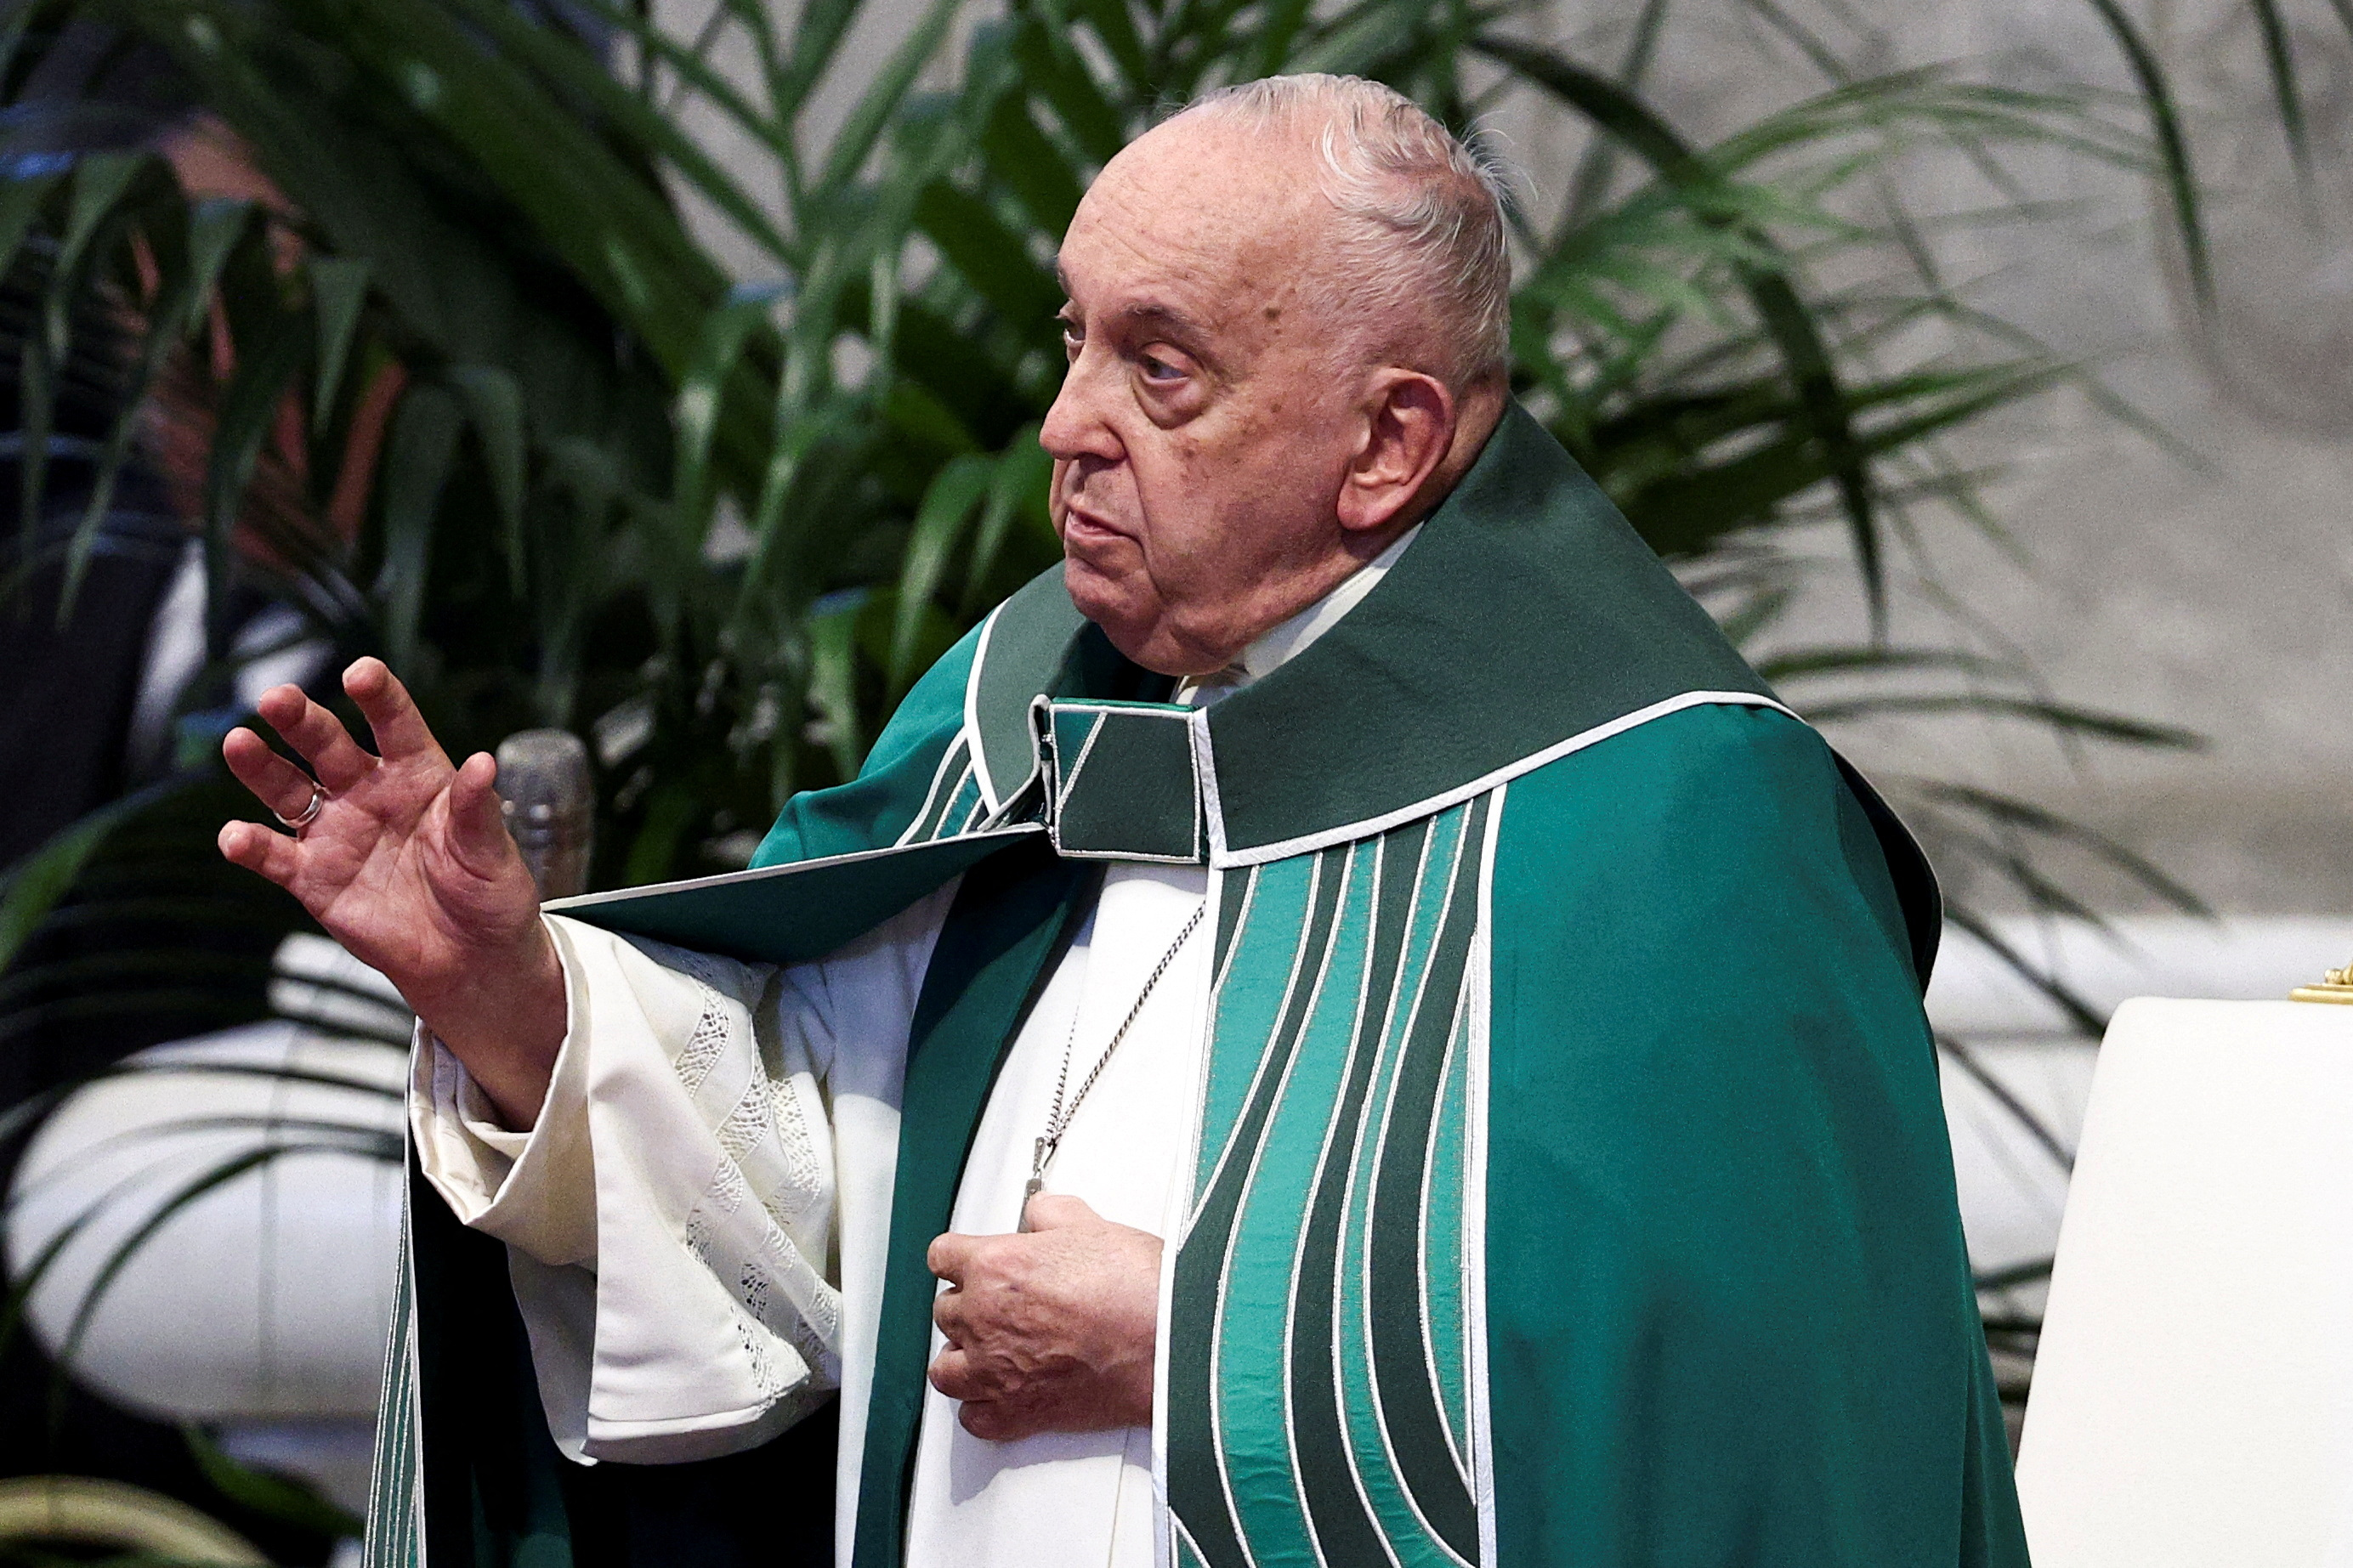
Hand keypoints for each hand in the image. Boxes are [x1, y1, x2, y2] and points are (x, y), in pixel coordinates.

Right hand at [217, 657, 563, 1126]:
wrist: (469, 957)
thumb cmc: (487, 892)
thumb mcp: (492, 853)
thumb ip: (478, 811)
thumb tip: (485, 763)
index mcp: (418, 773)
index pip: (395, 724)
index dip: (378, 696)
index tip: (361, 673)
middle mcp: (368, 791)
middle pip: (327, 745)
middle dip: (302, 719)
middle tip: (277, 698)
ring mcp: (335, 831)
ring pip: (288, 789)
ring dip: (261, 767)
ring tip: (238, 743)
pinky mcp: (312, 877)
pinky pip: (275, 856)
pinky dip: (251, 846)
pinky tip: (234, 836)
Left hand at [926, 1194, 1161, 1440]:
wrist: (1170, 1342)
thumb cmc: (1139, 1289)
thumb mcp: (1092, 1225)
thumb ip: (1050, 1216)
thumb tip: (1040, 1217)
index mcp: (995, 1267)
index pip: (942, 1257)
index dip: (961, 1258)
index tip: (971, 1263)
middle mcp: (984, 1319)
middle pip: (945, 1311)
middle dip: (970, 1306)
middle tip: (1001, 1305)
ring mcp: (995, 1372)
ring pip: (945, 1369)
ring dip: (963, 1358)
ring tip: (990, 1351)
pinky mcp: (1016, 1415)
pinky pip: (972, 1418)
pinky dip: (983, 1407)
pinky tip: (1003, 1392)